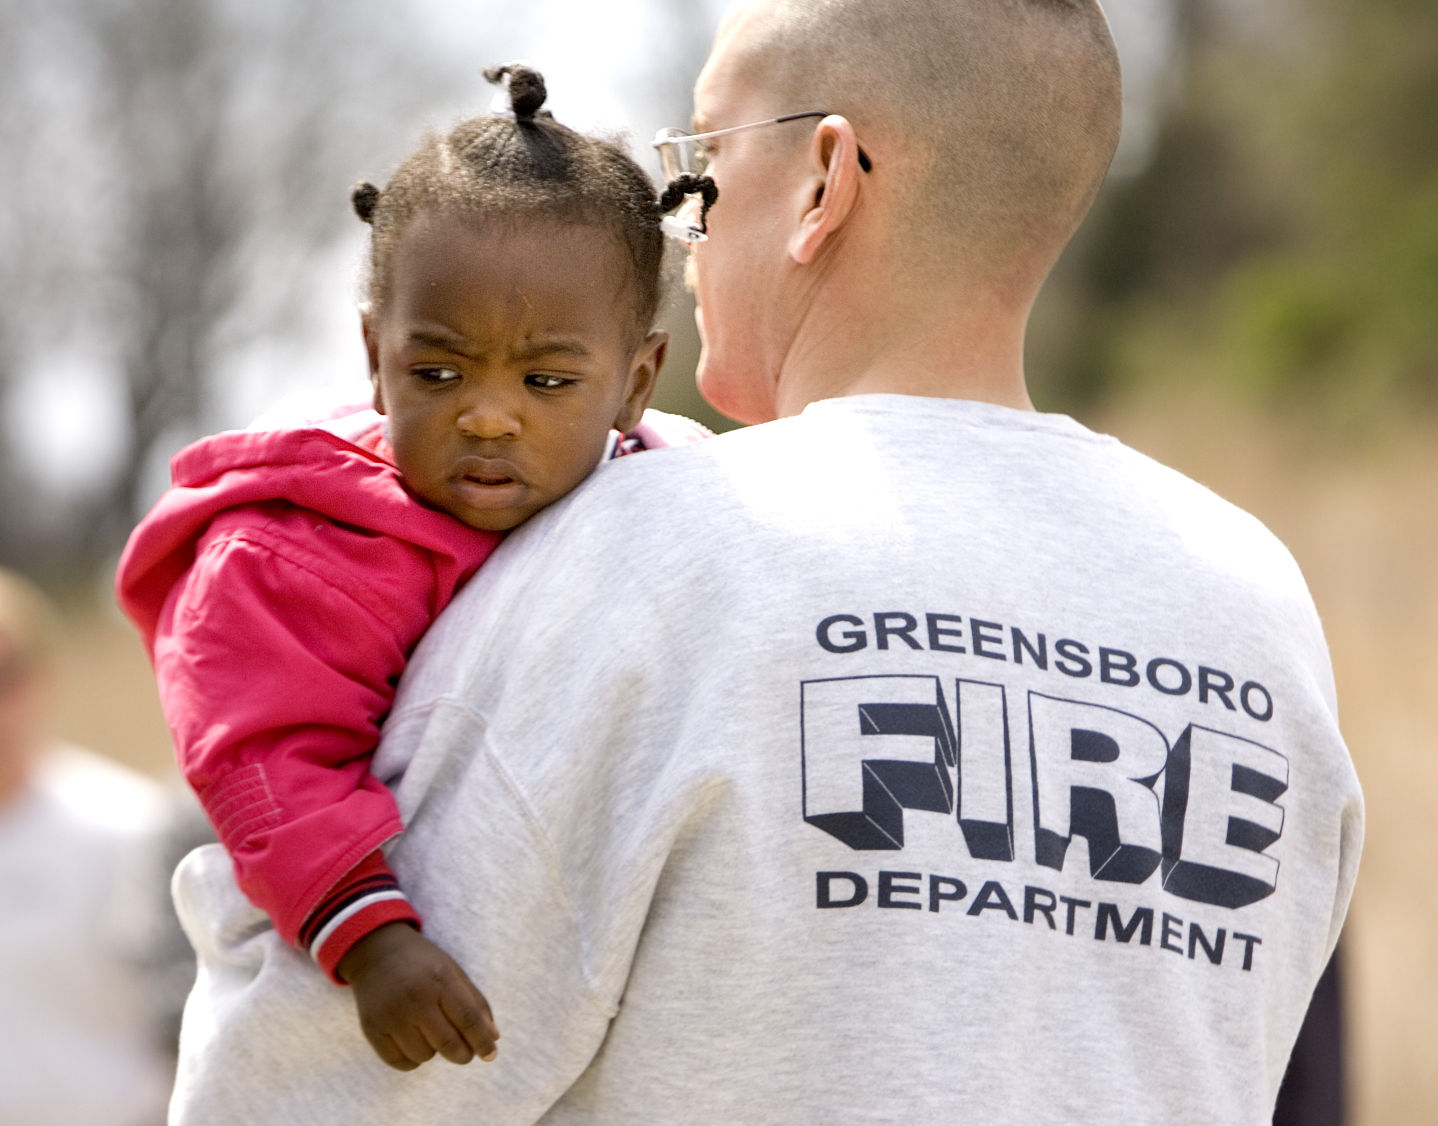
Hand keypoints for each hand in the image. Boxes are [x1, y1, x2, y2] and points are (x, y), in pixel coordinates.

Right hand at [337, 921, 499, 1070]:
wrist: (376, 951)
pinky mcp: (372, 1029)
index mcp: (440, 980)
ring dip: (433, 1051)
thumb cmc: (423, 963)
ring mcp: (391, 1015)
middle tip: (465, 1053)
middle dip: (463, 1054)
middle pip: (448, 1043)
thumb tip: (493, 1038)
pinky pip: (401, 1062)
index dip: (482, 1041)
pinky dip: (412, 1059)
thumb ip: (475, 1003)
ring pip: (424, 1056)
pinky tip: (413, 1041)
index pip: (468, 1019)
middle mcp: (415, 998)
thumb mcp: (453, 972)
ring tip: (429, 1032)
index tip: (490, 1054)